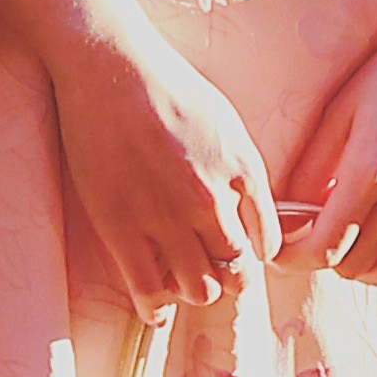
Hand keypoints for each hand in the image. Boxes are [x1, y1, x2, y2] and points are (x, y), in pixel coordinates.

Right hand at [0, 0, 277, 316]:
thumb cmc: (167, 88)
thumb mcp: (227, 124)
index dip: (255, 259)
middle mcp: (211, 201)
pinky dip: (156, 308)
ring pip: (198, 290)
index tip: (241, 258)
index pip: (266, 244)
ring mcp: (166, 218)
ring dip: (194, 291)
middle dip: (228, 279)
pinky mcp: (122, 229)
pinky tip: (155, 306)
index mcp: (242, 172)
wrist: (110, 68)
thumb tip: (257, 216)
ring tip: (181, 280)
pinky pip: (149, 292)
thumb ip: (244, 173)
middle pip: (236, 273)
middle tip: (212, 272)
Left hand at [285, 0, 376, 302]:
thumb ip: (314, 165)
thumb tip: (288, 210)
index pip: (323, 245)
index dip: (291, 255)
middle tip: (308, 238)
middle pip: (355, 263)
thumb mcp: (344, 106)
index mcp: (374, 168)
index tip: (277, 248)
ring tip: (345, 250)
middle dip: (323, 258)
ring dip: (363, 270)